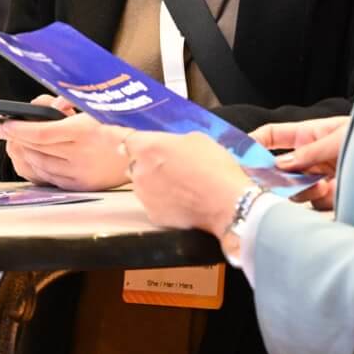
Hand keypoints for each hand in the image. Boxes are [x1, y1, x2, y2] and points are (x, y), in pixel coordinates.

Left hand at [0, 97, 131, 190]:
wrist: (142, 153)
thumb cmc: (118, 124)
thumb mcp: (94, 107)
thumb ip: (67, 104)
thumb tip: (44, 104)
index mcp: (86, 130)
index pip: (42, 133)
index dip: (19, 129)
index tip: (4, 123)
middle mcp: (82, 154)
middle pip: (37, 149)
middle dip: (14, 138)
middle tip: (0, 130)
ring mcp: (81, 173)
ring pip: (40, 165)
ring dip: (24, 153)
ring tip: (15, 141)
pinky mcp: (82, 185)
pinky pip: (51, 178)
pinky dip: (37, 167)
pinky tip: (31, 157)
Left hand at [124, 131, 252, 236]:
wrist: (226, 203)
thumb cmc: (214, 166)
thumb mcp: (197, 139)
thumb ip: (173, 142)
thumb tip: (167, 147)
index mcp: (148, 148)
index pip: (127, 142)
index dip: (137, 145)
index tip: (145, 148)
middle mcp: (139, 171)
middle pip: (134, 165)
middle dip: (146, 165)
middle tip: (169, 168)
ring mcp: (143, 195)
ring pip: (142, 186)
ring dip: (154, 185)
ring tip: (178, 188)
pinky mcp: (152, 214)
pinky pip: (153, 204)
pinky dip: (162, 203)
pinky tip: (181, 202)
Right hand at [254, 116, 347, 210]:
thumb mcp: (338, 138)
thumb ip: (309, 152)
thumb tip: (280, 164)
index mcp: (307, 135)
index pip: (272, 136)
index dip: (254, 143)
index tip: (242, 155)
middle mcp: (308, 157)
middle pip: (277, 170)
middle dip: (276, 177)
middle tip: (279, 181)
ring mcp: (317, 177)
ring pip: (293, 191)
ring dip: (304, 190)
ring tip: (323, 185)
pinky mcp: (329, 196)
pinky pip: (314, 203)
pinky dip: (322, 199)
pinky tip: (336, 190)